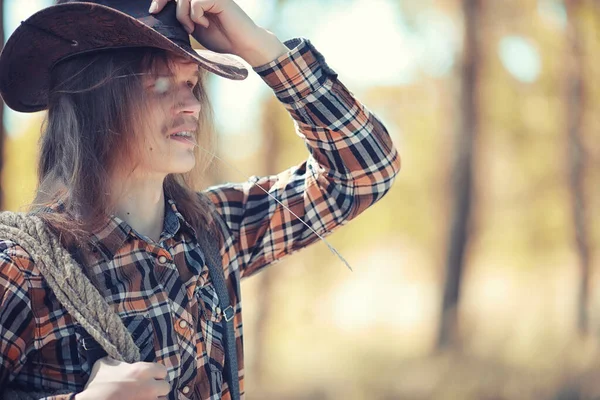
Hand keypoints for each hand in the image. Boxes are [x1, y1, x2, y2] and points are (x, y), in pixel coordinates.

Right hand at [75, 357, 169, 399]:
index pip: (163, 370)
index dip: (157, 374)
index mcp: (143, 370)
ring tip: (146, 398)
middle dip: (159, 388)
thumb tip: (120, 361)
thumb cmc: (98, 385)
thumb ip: (119, 361)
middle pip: (166, 387)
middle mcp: (150, 386)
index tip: (151, 377)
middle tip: (149, 390)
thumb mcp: (106, 364)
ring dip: (156, 399)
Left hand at [149, 0, 288, 66]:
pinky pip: (197, 1)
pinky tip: (205, 24)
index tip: (153, 11)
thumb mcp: (194, 28)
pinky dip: (196, 15)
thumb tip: (160, 14)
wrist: (243, 47)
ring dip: (182, 14)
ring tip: (191, 28)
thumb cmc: (221, 40)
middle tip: (157, 12)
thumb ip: (182, 18)